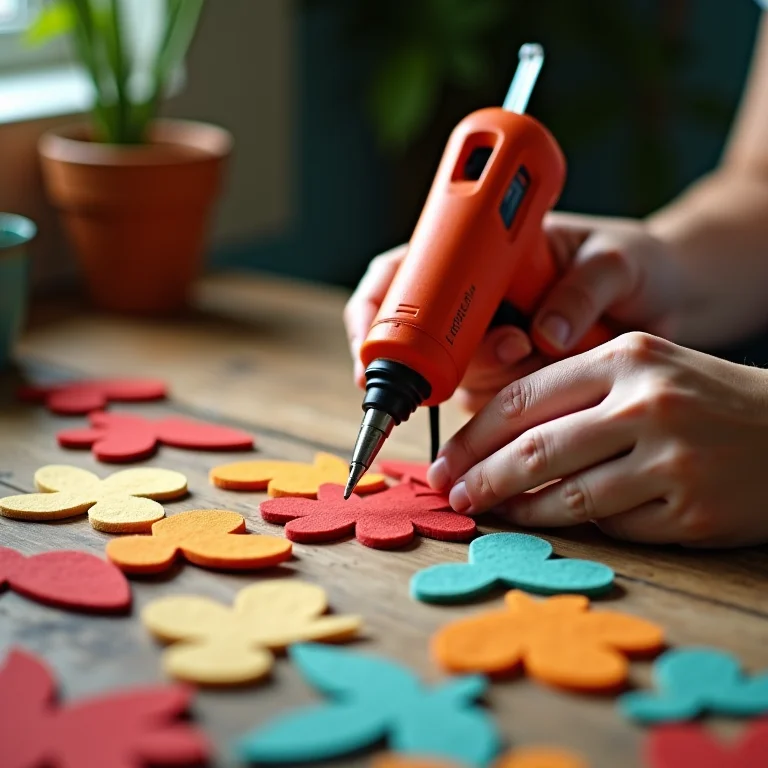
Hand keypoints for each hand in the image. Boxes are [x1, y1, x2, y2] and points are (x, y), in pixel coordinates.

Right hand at [344, 214, 681, 411]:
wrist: (670, 297)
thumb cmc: (635, 262)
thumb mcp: (614, 259)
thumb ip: (583, 288)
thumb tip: (545, 335)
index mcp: (477, 254)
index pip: (400, 274)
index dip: (374, 307)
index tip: (375, 338)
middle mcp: (473, 302)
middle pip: (422, 339)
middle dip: (453, 356)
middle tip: (512, 346)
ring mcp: (490, 345)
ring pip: (460, 379)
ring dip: (497, 376)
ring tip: (541, 346)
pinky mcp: (513, 383)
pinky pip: (495, 405)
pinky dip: (518, 401)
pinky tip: (548, 369)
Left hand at [427, 332, 767, 547]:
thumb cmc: (705, 398)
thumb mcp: (642, 370)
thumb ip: (574, 395)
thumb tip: (497, 440)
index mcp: (625, 359)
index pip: (523, 399)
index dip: (475, 436)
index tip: (447, 460)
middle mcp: (646, 404)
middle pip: (534, 451)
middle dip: (481, 479)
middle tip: (454, 496)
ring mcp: (672, 460)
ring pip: (568, 497)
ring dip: (521, 510)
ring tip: (494, 513)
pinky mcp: (692, 510)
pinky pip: (614, 526)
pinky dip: (584, 526)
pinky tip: (563, 521)